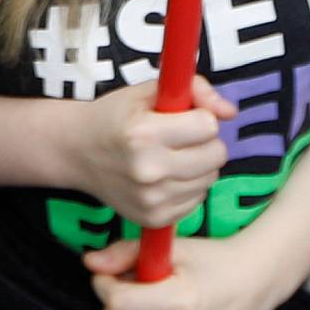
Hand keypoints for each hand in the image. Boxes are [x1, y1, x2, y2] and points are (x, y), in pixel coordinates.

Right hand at [66, 77, 233, 228]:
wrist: (78, 152)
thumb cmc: (116, 115)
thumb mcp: (148, 91)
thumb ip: (194, 90)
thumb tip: (231, 111)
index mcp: (145, 133)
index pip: (208, 126)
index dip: (200, 116)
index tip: (184, 115)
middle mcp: (149, 171)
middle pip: (215, 156)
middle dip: (205, 141)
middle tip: (182, 136)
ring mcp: (151, 200)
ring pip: (209, 179)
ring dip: (199, 165)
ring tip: (172, 154)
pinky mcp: (154, 219)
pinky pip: (196, 201)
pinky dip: (188, 186)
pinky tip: (166, 175)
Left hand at [85, 228, 289, 309]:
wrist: (251, 285)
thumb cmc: (212, 261)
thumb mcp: (171, 247)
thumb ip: (126, 253)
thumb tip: (90, 262)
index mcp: (181, 301)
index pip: (119, 304)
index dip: (105, 284)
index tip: (109, 273)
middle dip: (113, 304)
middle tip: (126, 286)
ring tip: (142, 306)